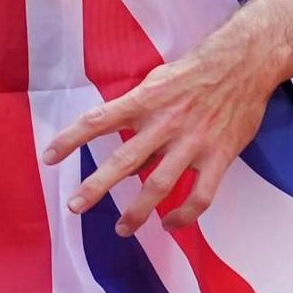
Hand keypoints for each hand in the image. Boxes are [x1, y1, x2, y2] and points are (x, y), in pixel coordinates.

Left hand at [40, 46, 273, 234]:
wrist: (243, 64)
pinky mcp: (219, 157)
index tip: (49, 158)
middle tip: (74, 206)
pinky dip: (185, 215)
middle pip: (123, 162)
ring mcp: (193, 143)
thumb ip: (136, 111)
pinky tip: (170, 225)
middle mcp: (165, 124)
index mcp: (144, 101)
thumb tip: (117, 140)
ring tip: (121, 229)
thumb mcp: (155, 82)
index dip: (69, 140)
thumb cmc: (193, 73)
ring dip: (137, 212)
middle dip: (96, 187)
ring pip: (159, 186)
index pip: (97, 121)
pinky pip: (201, 196)